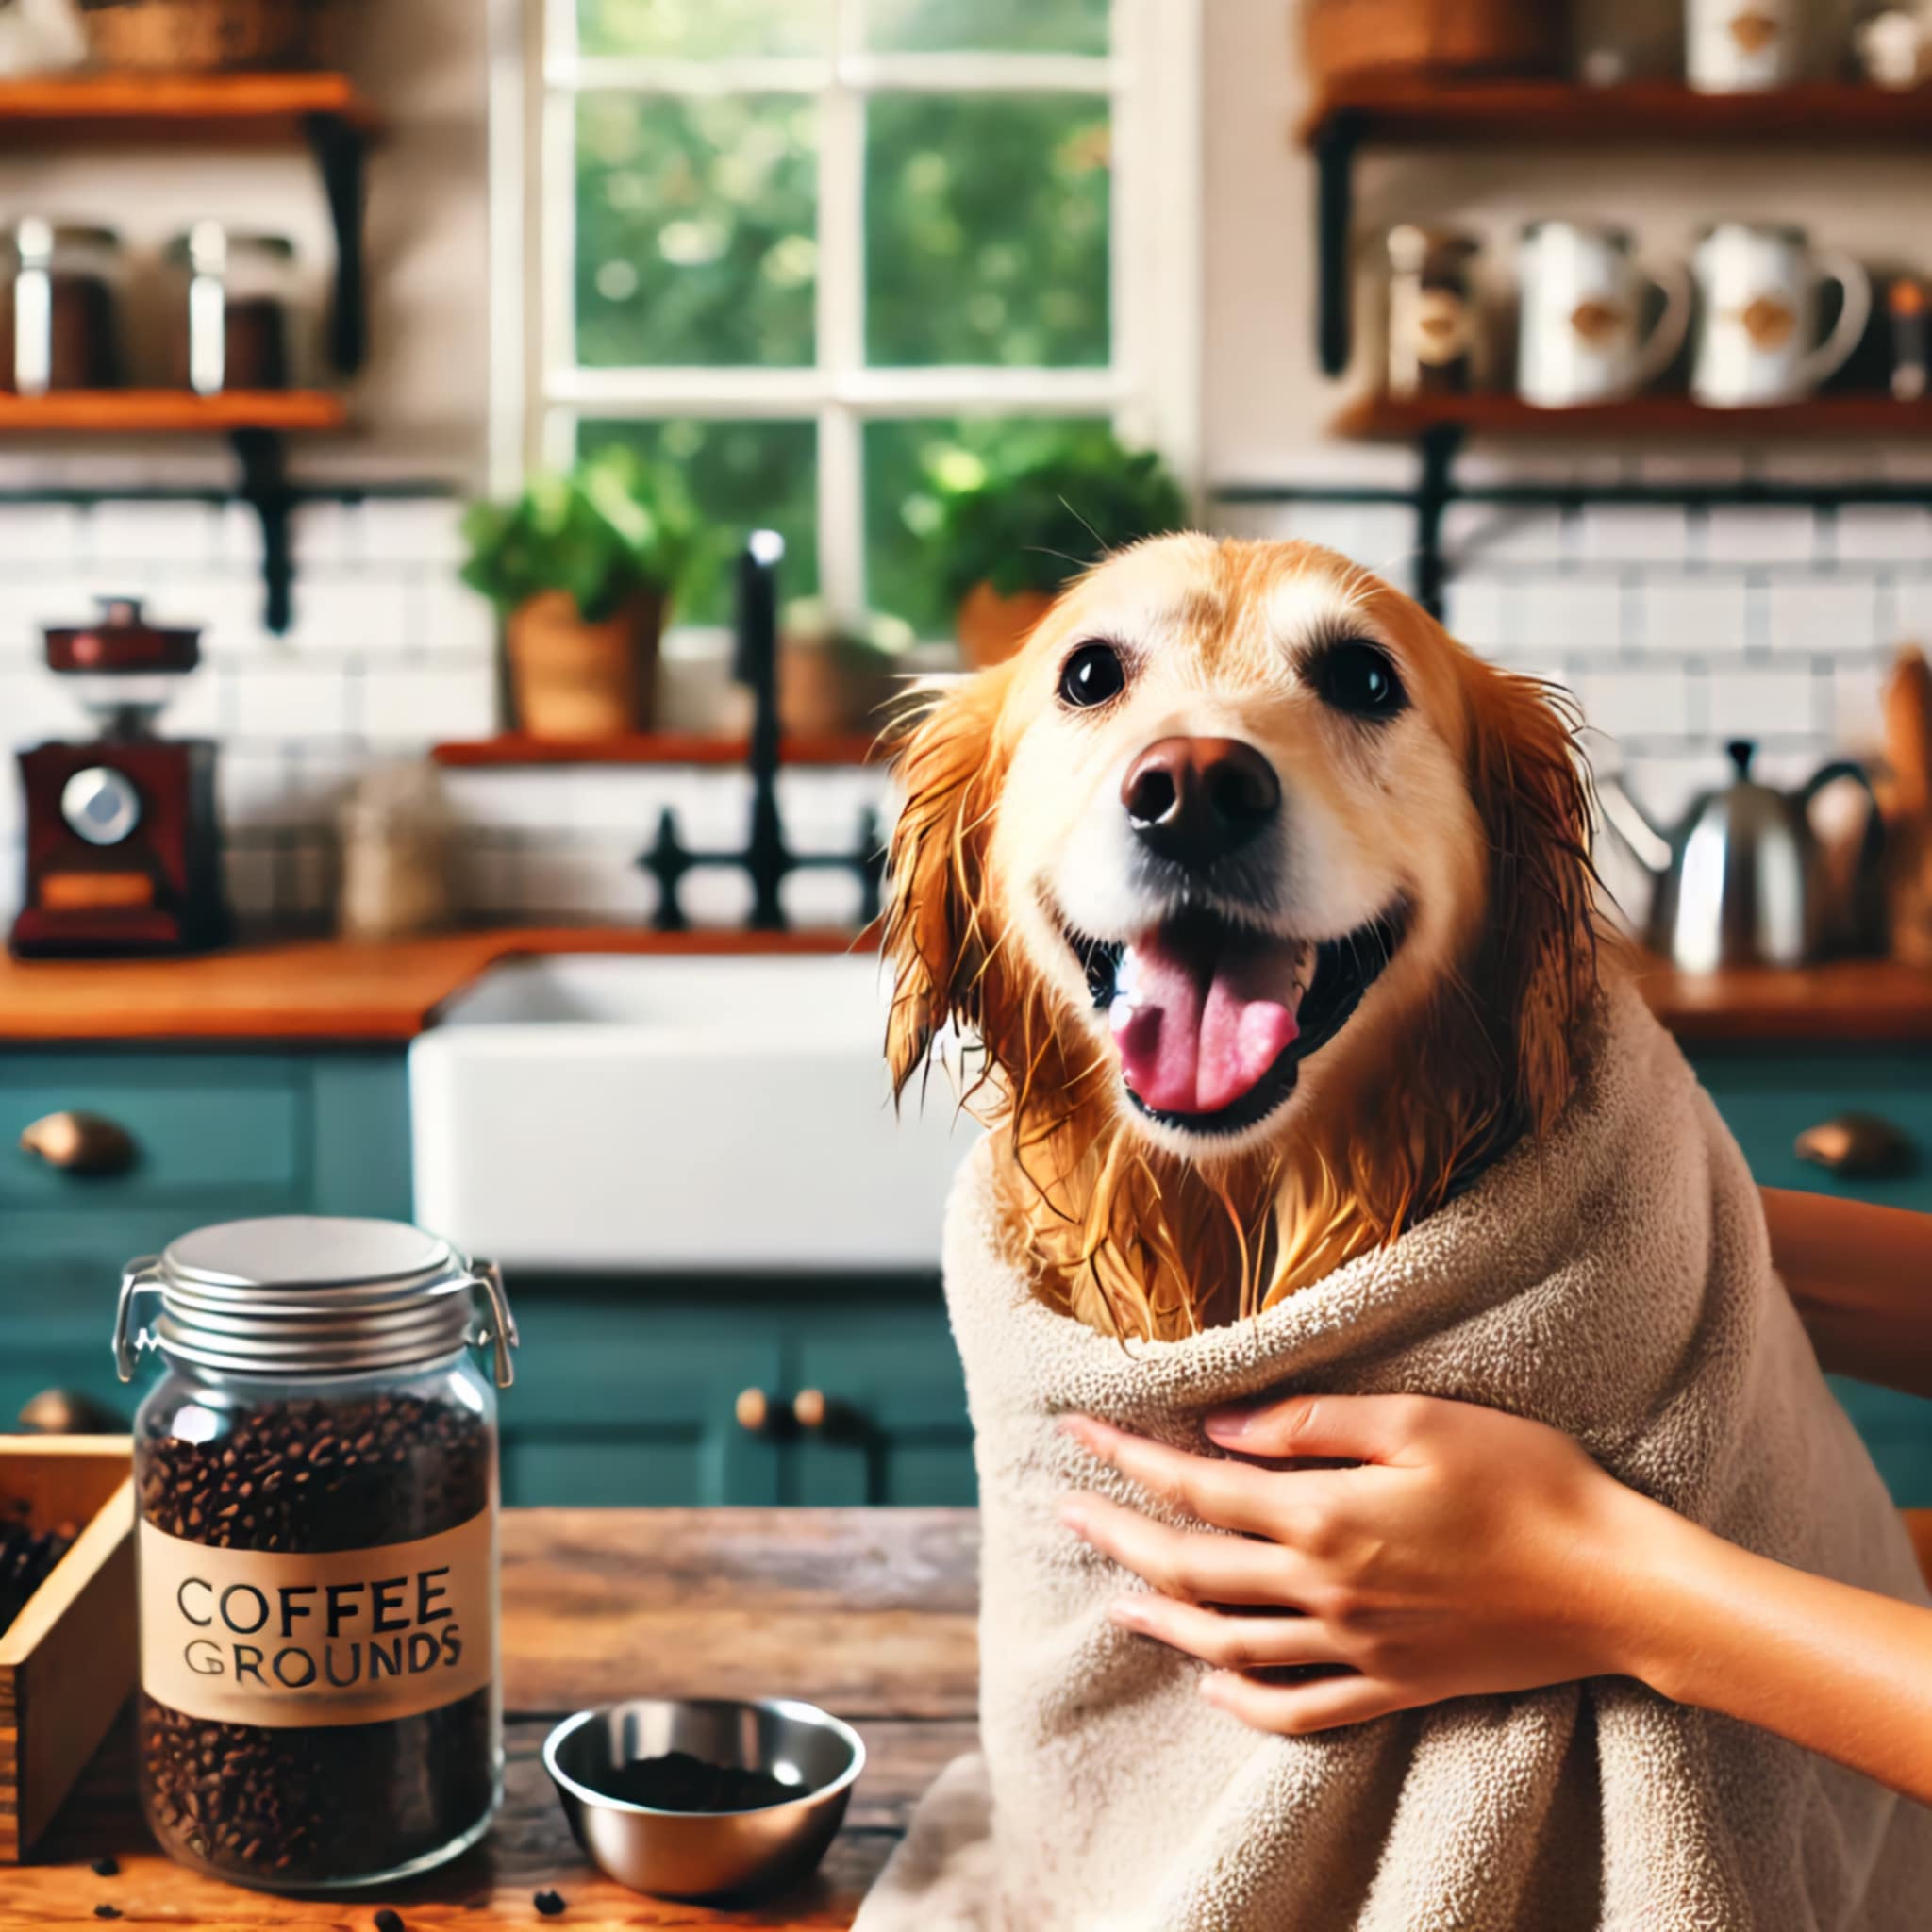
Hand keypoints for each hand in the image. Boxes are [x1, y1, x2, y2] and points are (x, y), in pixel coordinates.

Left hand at [1060, 1395, 1659, 1735]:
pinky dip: (1242, 1701)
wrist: (1614, 1583)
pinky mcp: (1392, 1687)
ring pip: (1228, 1646)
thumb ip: (1312, 1426)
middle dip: (1120, 1537)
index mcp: (1326, 1516)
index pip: (1197, 1487)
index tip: (1075, 1432)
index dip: (1128, 1458)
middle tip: (1066, 1510)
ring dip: (1162, 1622)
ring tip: (1114, 1603)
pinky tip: (1211, 1684)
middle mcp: (1326, 1590)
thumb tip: (1221, 1431)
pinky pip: (1297, 1709)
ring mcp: (1357, 1649)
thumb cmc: (1527, 1481)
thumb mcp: (1419, 1421)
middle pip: (1192, 1572)